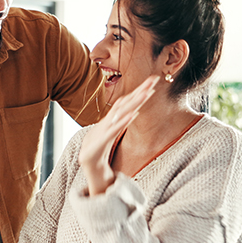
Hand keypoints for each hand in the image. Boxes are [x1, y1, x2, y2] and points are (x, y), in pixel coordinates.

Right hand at [79, 76, 159, 195]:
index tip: (152, 81)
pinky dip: (124, 121)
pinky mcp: (102, 141)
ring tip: (146, 92)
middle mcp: (109, 121)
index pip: (127, 102)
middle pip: (127, 103)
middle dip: (140, 90)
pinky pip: (115, 130)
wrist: (87, 164)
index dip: (139, 91)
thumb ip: (120, 122)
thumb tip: (132, 111)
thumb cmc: (100, 148)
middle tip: (154, 79)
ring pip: (122, 113)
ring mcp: (105, 129)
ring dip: (134, 102)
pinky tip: (134, 114)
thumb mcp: (111, 132)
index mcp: (112, 119)